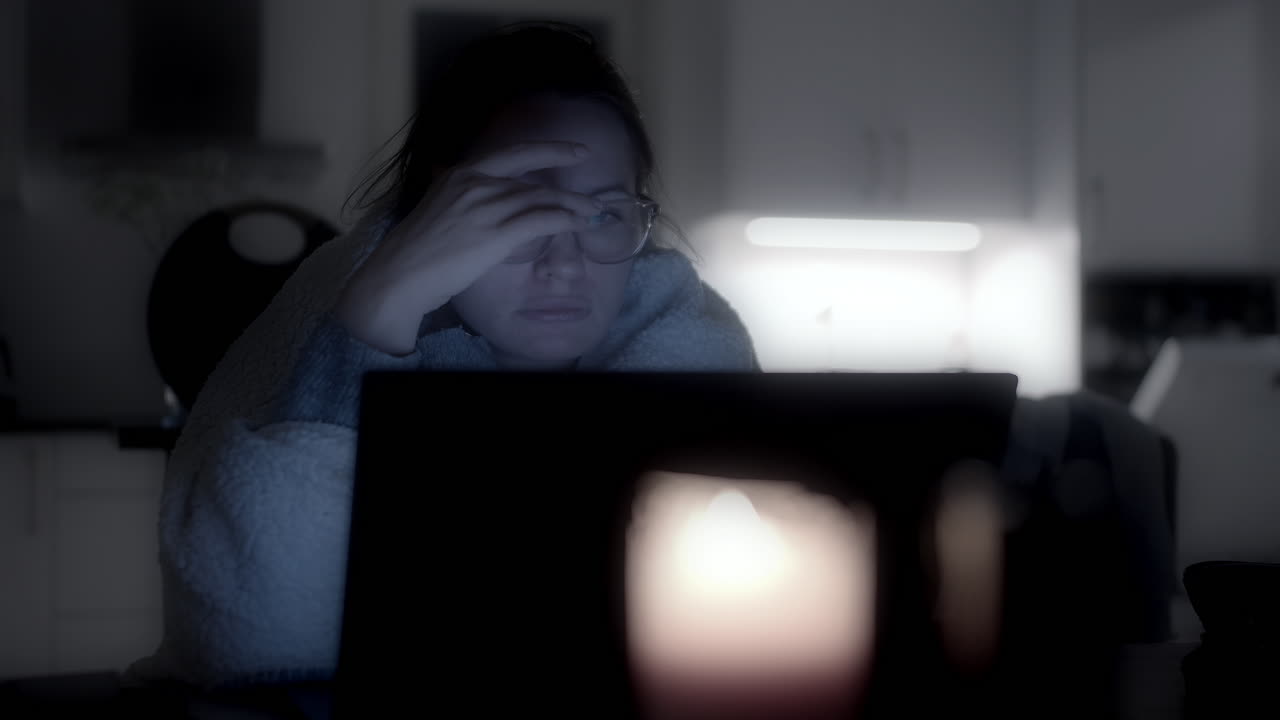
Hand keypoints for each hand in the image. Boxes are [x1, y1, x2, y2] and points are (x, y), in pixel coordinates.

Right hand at [335, 142, 602, 354]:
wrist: (400, 274)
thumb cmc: (416, 250)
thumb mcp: (436, 206)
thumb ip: (457, 195)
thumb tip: (463, 185)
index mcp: (461, 174)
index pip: (514, 154)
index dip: (549, 150)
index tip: (574, 151)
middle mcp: (476, 184)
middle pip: (534, 181)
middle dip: (569, 186)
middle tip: (594, 195)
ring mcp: (486, 208)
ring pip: (542, 200)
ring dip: (573, 207)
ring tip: (593, 214)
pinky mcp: (495, 234)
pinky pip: (541, 220)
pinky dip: (565, 220)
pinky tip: (578, 225)